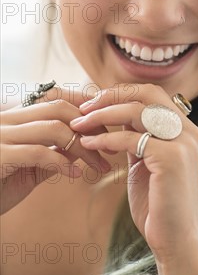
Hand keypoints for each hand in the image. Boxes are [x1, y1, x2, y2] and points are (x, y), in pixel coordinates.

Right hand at [0, 87, 110, 214]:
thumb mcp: (28, 168)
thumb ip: (51, 155)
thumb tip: (80, 149)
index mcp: (15, 118)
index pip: (56, 99)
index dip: (85, 108)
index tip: (107, 127)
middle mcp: (8, 120)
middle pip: (59, 109)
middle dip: (90, 126)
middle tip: (109, 147)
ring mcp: (1, 136)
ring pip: (53, 128)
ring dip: (83, 147)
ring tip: (98, 165)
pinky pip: (38, 153)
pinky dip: (62, 163)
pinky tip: (75, 175)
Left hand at [70, 83, 197, 261]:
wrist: (176, 241)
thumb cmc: (159, 204)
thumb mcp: (147, 162)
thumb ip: (139, 138)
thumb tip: (113, 116)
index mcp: (185, 129)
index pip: (153, 94)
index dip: (122, 93)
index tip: (95, 103)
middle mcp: (188, 131)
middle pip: (148, 93)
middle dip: (112, 96)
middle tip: (85, 107)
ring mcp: (182, 143)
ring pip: (137, 112)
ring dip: (103, 115)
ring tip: (79, 124)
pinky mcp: (171, 159)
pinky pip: (131, 139)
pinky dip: (106, 139)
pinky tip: (88, 144)